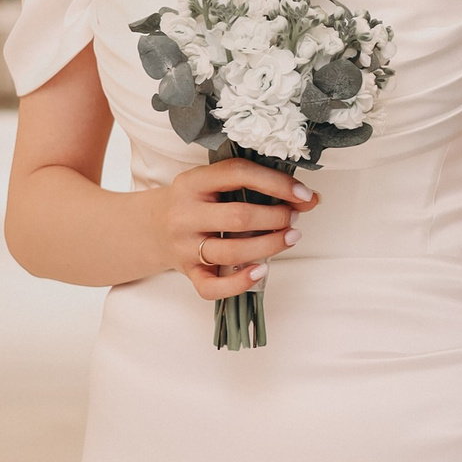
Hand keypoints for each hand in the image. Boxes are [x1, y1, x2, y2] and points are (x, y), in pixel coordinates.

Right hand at [150, 160, 318, 299]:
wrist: (151, 227)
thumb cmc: (196, 202)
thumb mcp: (212, 184)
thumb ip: (254, 186)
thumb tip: (310, 198)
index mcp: (192, 182)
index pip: (238, 174)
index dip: (276, 183)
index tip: (304, 194)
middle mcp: (184, 214)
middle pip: (238, 216)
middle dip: (276, 217)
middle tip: (295, 217)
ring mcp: (184, 246)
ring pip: (231, 251)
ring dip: (269, 246)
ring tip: (291, 237)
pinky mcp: (187, 273)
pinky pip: (212, 287)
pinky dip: (240, 282)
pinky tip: (261, 271)